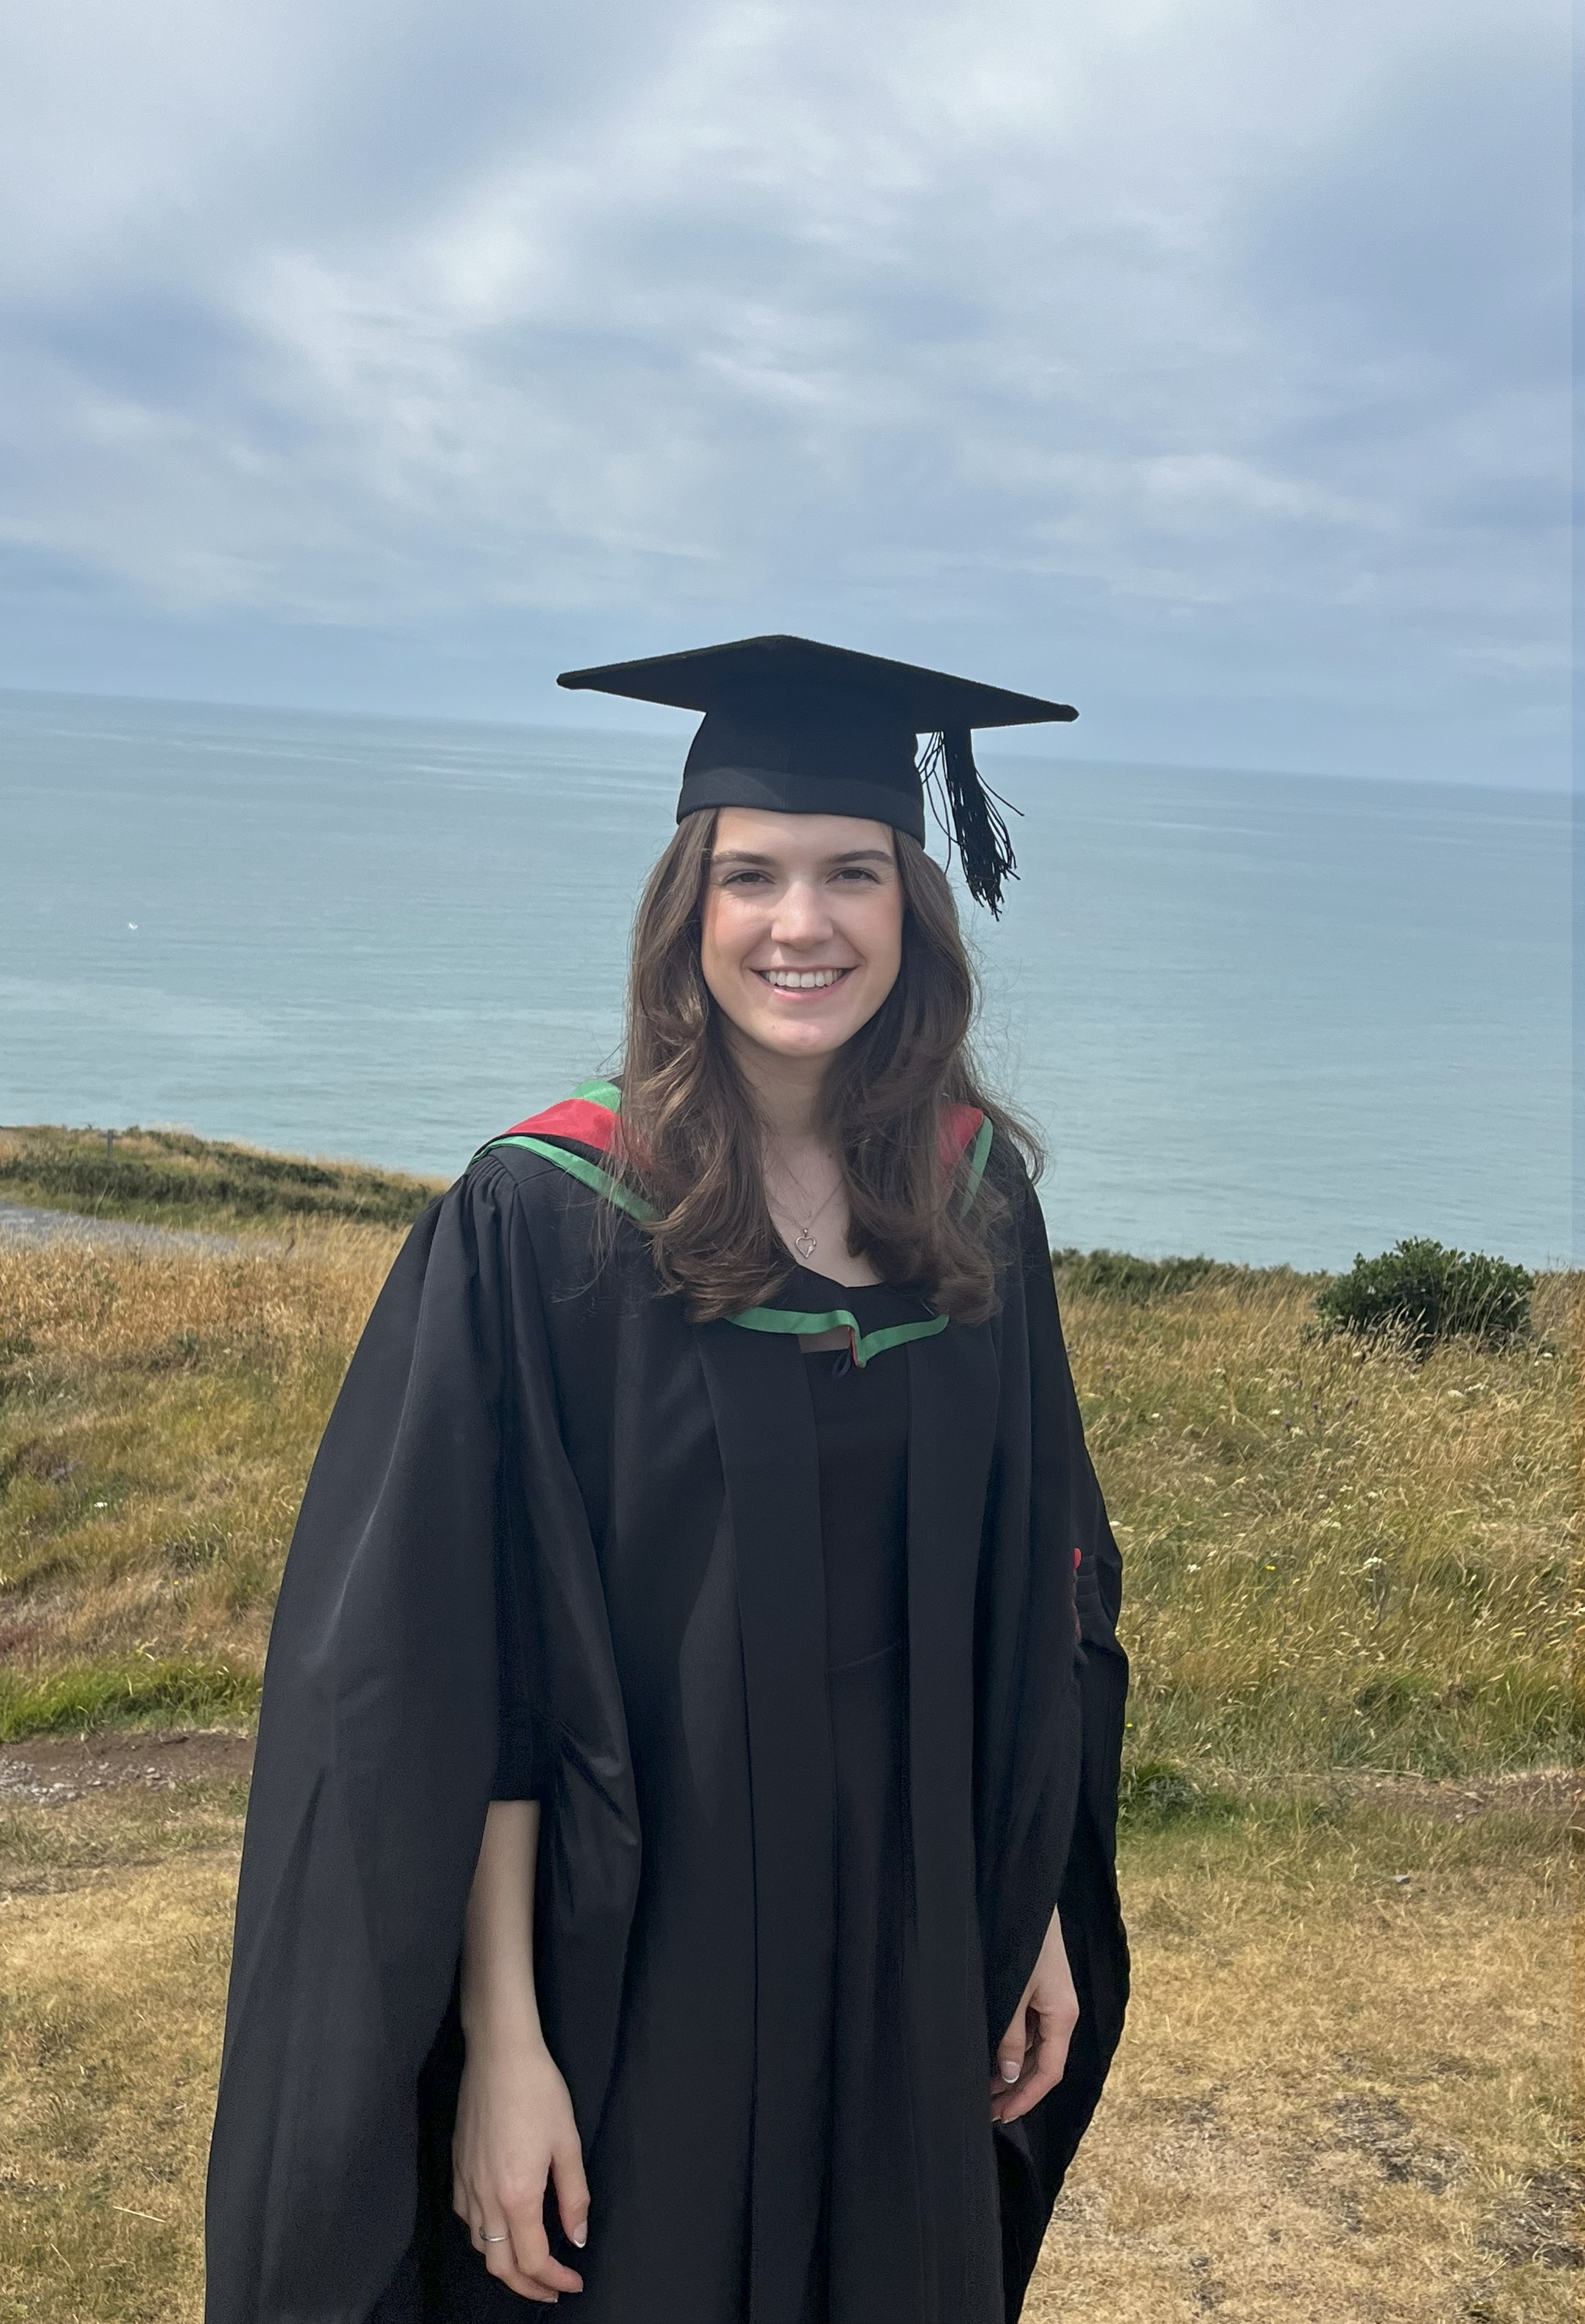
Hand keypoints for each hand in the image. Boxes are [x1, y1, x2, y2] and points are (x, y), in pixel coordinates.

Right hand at [453, 2031, 588, 2302]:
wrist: (498, 2054)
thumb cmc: (538, 2091)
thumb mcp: (567, 2142)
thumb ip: (573, 2195)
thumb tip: (577, 2238)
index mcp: (517, 2195)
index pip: (533, 2259)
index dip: (554, 2279)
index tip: (574, 2282)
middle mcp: (485, 2198)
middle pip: (500, 2266)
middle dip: (527, 2287)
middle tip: (552, 2289)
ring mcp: (466, 2185)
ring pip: (479, 2247)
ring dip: (504, 2265)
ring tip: (530, 2263)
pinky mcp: (456, 2169)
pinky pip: (466, 2219)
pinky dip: (484, 2237)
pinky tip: (502, 2226)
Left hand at [989, 1908, 1078, 2125]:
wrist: (1025, 1898)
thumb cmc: (1022, 1942)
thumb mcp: (1014, 1992)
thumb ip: (1011, 2036)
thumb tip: (1011, 2075)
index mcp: (1063, 2017)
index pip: (1049, 2073)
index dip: (1026, 2098)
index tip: (1002, 2116)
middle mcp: (1061, 2014)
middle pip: (1043, 2065)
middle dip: (1016, 2090)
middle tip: (986, 2111)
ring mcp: (1052, 2003)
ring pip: (1036, 2049)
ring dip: (1013, 2071)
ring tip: (984, 2090)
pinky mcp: (1041, 1992)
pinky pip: (1030, 2030)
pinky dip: (1013, 2049)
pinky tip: (993, 2057)